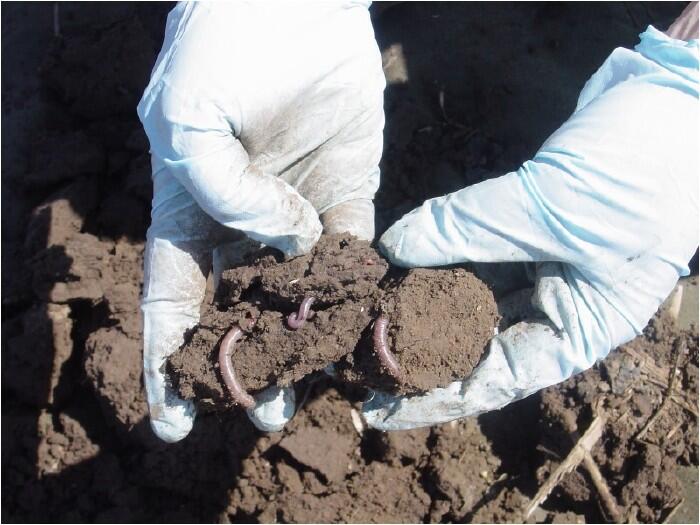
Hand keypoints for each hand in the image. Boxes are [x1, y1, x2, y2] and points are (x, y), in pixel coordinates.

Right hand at [137, 2, 383, 441]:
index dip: (170, 361)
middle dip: (251, 364)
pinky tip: (362, 333)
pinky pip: (356, 255)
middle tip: (264, 414)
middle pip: (243, 312)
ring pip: (301, 295)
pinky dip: (357, 295)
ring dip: (307, 342)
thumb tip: (289, 246)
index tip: (173, 419)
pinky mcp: (351, 194)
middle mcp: (244, 223)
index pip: (173, 302)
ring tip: (316, 387)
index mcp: (189, 211)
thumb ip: (225, 192)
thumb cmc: (223, 52)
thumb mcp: (190, 121)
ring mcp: (300, 212)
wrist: (293, 4)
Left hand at [364, 25, 697, 429]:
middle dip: (419, 348)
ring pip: (469, 293)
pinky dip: (437, 253)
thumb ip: (473, 228)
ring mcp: (541, 264)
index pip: (497, 379)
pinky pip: (473, 249)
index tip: (382, 410)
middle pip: (476, 340)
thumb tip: (396, 247)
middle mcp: (558, 303)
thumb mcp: (558, 208)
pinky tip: (398, 261)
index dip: (437, 397)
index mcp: (581, 327)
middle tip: (358, 355)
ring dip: (420, 299)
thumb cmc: (643, 169)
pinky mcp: (526, 227)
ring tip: (368, 313)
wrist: (673, 102)